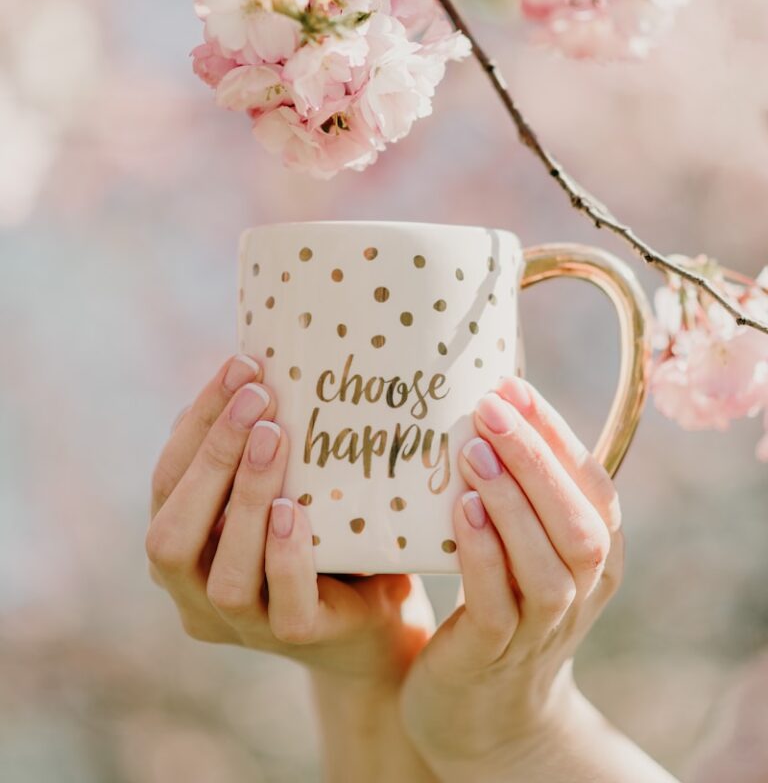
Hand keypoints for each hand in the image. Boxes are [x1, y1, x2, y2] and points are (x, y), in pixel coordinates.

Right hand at [146, 353, 432, 681]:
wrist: (380, 609)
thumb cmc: (323, 528)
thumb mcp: (285, 478)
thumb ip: (262, 439)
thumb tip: (265, 355)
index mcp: (182, 544)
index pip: (166, 481)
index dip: (195, 423)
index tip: (239, 365)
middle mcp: (195, 591)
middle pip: (171, 532)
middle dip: (212, 457)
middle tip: (259, 396)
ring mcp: (243, 625)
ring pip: (222, 573)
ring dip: (244, 498)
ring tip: (276, 437)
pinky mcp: (298, 640)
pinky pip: (283, 607)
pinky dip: (284, 556)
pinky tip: (294, 510)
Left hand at [401, 376, 624, 781]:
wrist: (483, 713)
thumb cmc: (499, 600)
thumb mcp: (525, 542)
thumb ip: (524, 487)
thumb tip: (489, 394)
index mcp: (599, 553)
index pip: (592, 482)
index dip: (555, 432)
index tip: (512, 383)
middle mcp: (583, 590)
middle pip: (579, 522)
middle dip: (536, 458)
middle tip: (490, 406)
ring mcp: (542, 627)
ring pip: (547, 563)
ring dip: (512, 500)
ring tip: (472, 449)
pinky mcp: (495, 653)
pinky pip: (497, 602)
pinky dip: (484, 553)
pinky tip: (460, 510)